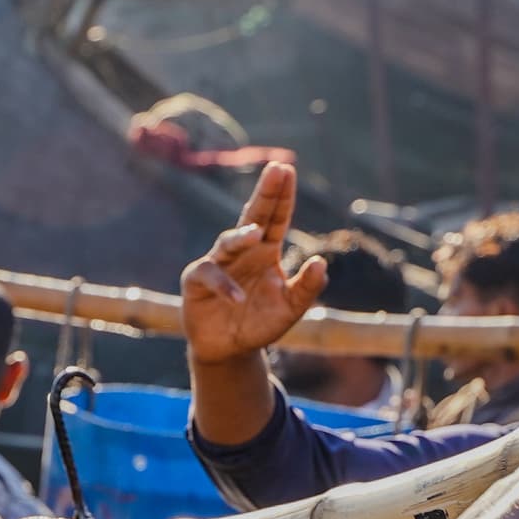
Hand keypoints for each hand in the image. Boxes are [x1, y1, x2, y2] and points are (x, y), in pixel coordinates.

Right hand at [180, 160, 323, 365]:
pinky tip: (238, 298)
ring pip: (228, 243)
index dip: (282, 196)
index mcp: (266, 251)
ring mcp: (218, 263)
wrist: (229, 350)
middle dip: (265, 194)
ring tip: (255, 236)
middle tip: (276, 171)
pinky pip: (210, 276)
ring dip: (240, 239)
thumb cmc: (259, 323)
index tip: (287, 169)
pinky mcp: (197, 281)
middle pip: (253, 217)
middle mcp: (242, 251)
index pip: (276, 218)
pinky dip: (224, 286)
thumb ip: (307, 288)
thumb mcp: (290, 308)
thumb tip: (321, 263)